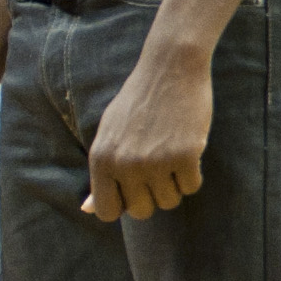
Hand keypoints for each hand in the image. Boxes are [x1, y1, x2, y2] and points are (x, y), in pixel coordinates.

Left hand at [84, 47, 214, 220]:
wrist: (170, 68)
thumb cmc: (139, 101)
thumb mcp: (109, 134)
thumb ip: (101, 173)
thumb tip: (87, 210)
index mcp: (101, 159)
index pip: (107, 212)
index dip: (124, 204)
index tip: (135, 188)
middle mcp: (125, 164)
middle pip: (142, 212)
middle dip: (152, 196)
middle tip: (158, 169)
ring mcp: (156, 161)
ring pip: (169, 202)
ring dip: (174, 185)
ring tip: (172, 156)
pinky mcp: (186, 155)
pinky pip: (191, 187)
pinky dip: (193, 174)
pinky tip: (189, 149)